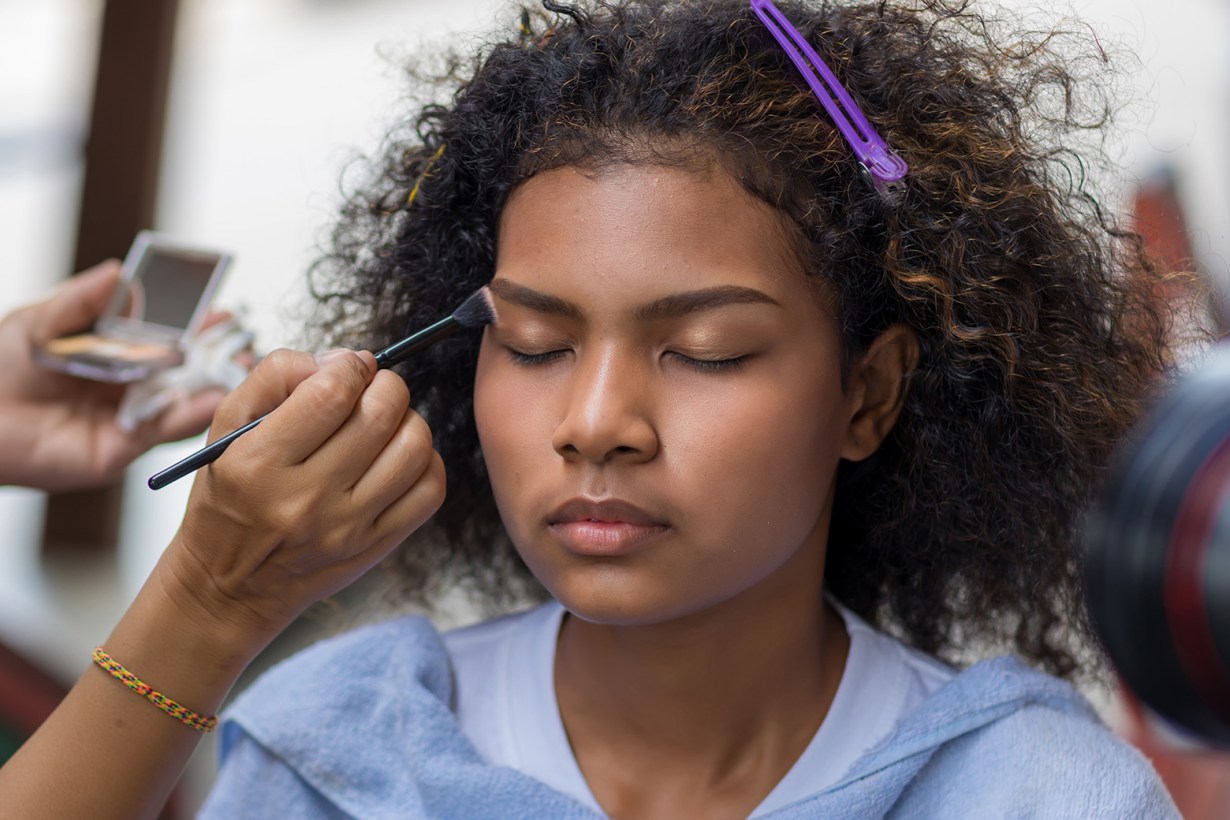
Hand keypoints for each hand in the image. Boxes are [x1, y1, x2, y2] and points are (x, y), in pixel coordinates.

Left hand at [0, 261, 225, 490]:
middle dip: (218, 358)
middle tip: (246, 346)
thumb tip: (121, 274)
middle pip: (184, 371)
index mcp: (112, 353)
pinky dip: (191, 416)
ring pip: (182, 401)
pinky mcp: (122, 447)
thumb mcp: (39, 322)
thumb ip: (83, 301)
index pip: (165, 337)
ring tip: (242, 372)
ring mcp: (128, 416)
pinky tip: (212, 400)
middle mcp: (127, 385)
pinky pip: (163, 430)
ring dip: (215, 387)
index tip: (224, 315)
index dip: (196, 327)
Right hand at [155, 348, 445, 656]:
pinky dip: (425, 461)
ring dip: (408, 420)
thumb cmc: (229, 499)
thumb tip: (341, 359)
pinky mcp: (375, 547)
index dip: (351, 366)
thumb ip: (275, 377)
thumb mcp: (226, 431)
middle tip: (371, 389)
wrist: (229, 587)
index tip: (348, 368)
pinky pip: (430, 490)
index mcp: (259, 463)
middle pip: (381, 414)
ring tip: (385, 424)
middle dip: (385, 385)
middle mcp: (305, 499)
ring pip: (414, 447)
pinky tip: (397, 457)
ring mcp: (346, 528)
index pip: (331, 392)